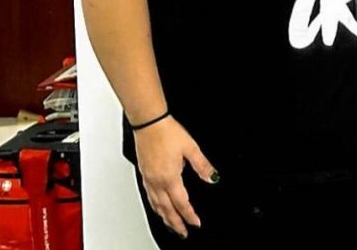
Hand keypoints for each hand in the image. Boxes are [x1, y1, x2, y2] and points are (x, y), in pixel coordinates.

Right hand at [133, 116, 217, 238]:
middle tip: (183, 232)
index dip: (189, 215)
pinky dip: (155, 206)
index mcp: (170, 177)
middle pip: (167, 209)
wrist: (149, 123)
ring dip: (164, 217)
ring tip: (171, 225)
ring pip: (156, 205)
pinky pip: (149, 196)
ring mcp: (148, 179)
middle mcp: (157, 181)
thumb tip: (212, 178)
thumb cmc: (166, 132)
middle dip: (176, 222)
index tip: (196, 223)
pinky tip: (157, 207)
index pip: (181, 203)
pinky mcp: (144, 174)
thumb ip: (202, 165)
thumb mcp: (191, 148)